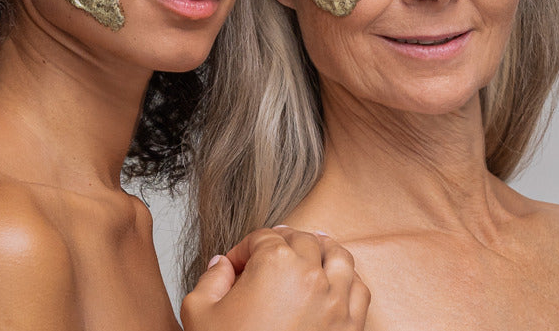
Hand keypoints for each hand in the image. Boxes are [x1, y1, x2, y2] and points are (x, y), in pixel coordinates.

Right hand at [181, 226, 369, 330]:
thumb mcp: (199, 313)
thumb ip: (210, 279)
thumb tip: (222, 264)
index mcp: (275, 263)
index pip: (261, 237)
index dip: (243, 250)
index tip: (234, 266)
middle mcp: (311, 274)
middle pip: (302, 240)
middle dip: (282, 242)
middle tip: (267, 254)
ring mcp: (336, 300)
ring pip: (338, 256)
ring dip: (322, 250)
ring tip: (310, 252)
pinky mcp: (351, 325)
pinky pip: (359, 289)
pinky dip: (348, 280)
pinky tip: (335, 282)